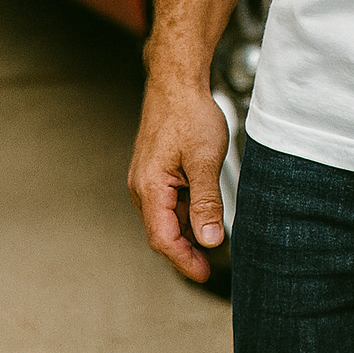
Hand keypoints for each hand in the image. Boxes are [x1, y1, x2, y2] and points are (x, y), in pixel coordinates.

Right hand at [128, 82, 229, 282]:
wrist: (177, 81)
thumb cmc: (190, 113)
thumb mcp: (205, 160)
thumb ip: (206, 202)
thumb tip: (210, 240)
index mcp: (149, 187)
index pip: (163, 239)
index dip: (184, 260)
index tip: (205, 272)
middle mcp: (141, 186)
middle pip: (161, 232)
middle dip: (185, 251)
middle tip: (211, 264)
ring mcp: (146, 178)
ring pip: (165, 217)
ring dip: (186, 230)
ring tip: (212, 238)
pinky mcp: (154, 170)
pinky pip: (167, 201)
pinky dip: (184, 211)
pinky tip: (202, 210)